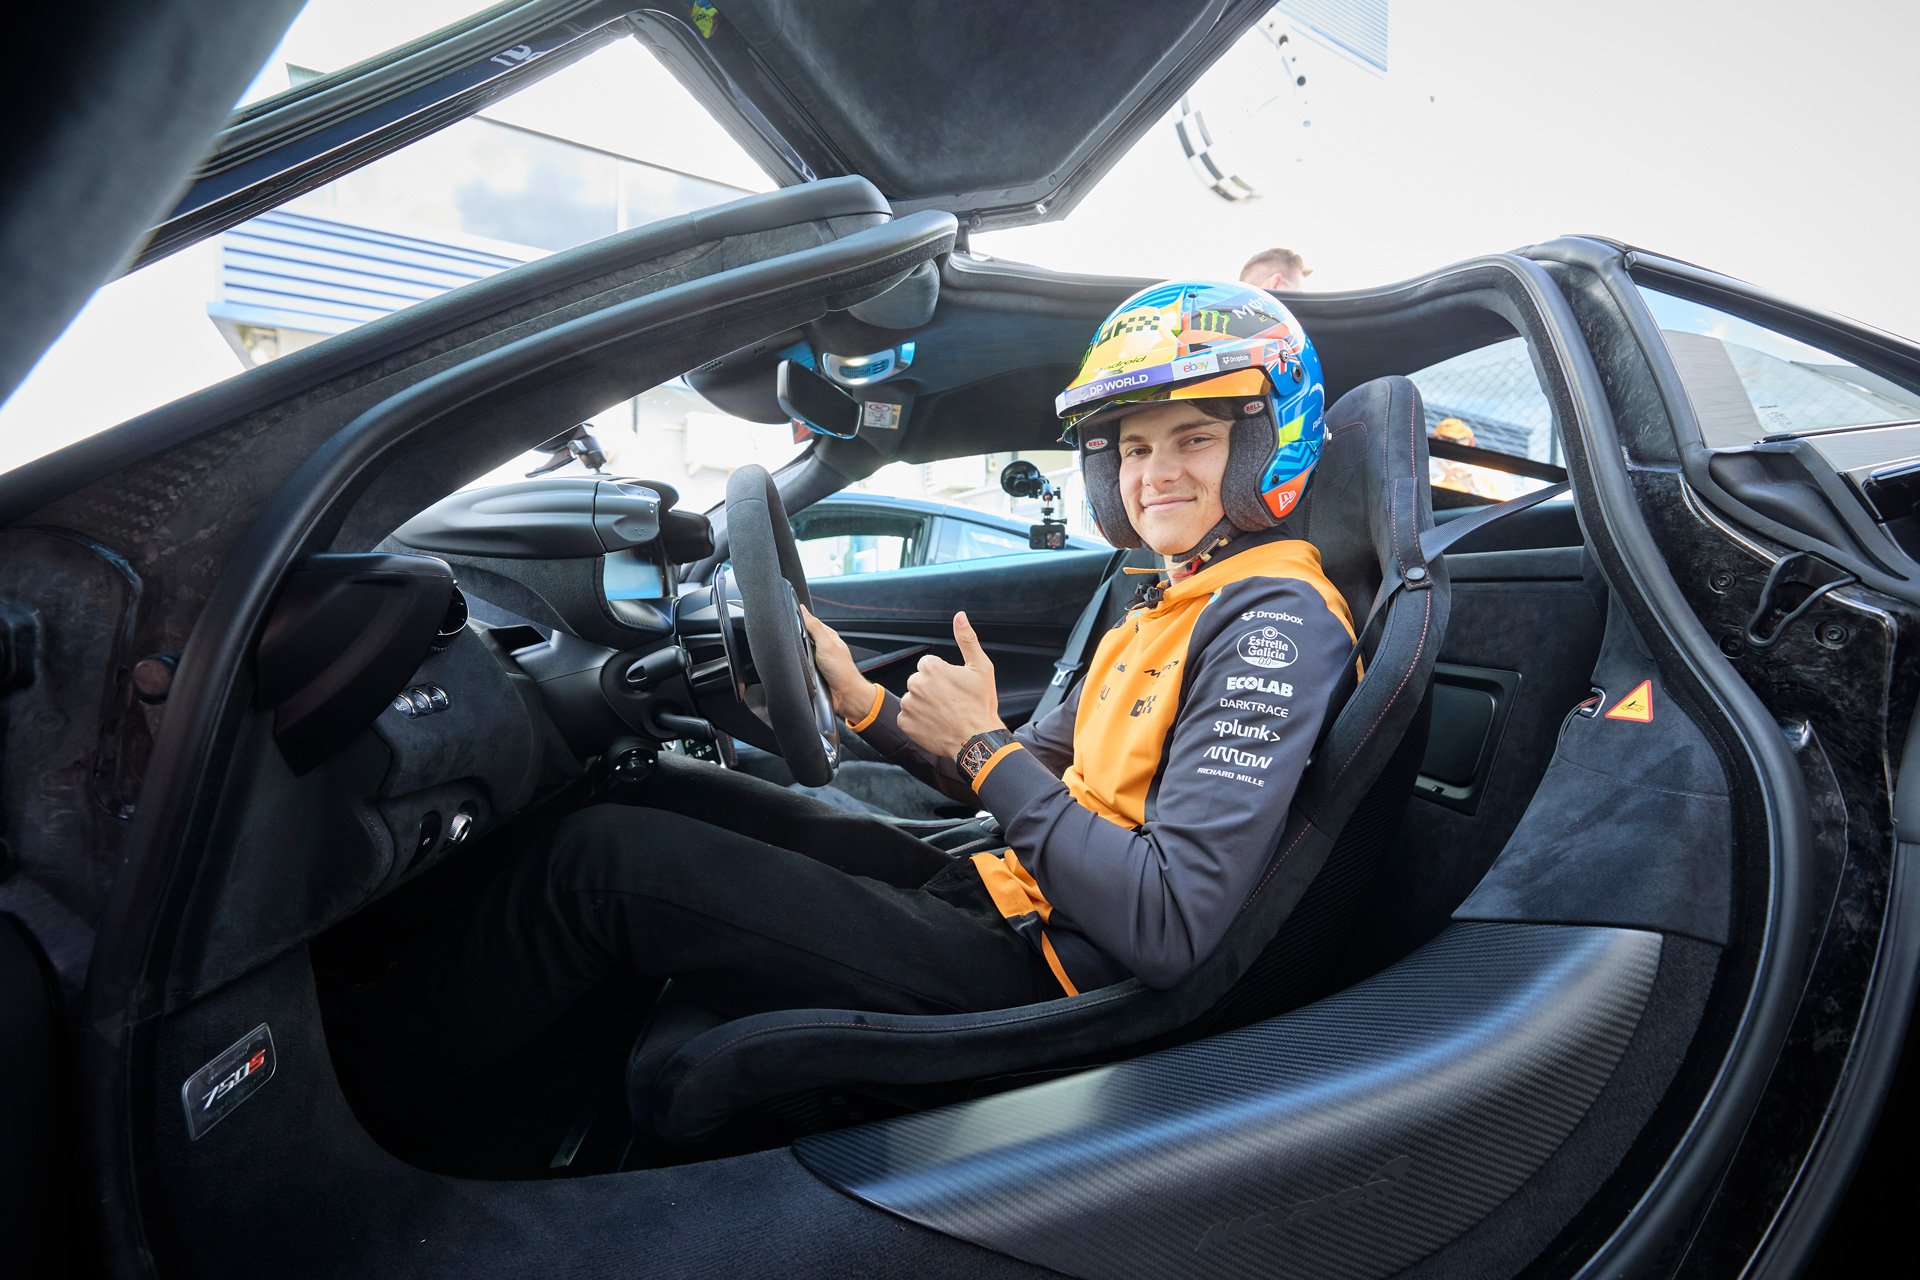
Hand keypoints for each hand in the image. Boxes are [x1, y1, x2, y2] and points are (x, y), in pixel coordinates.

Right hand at [800, 607, 878, 720]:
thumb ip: (814, 627)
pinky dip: (798, 667)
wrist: (845, 696)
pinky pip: (800, 666)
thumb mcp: (826, 644)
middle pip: (802, 637)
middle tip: (791, 642)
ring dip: (796, 655)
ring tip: (796, 658)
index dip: (799, 619)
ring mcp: (817, 660)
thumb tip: (803, 610)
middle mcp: (822, 647)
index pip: (810, 622)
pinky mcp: (812, 673)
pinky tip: (797, 669)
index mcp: (828, 636)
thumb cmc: (841, 671)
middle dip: (795, 639)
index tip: (787, 617)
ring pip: (799, 653)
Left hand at [897, 611, 1004, 759]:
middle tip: (951, 703)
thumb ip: (967, 639)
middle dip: (931, 690)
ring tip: (944, 715)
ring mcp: (908, 705)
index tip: (955, 688)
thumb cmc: (981, 704)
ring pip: (913, 699)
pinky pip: (908, 718)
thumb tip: (960, 616)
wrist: (976, 740)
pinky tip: (934, 725)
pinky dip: (918, 722)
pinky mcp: (905, 723)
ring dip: (924, 705)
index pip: (929, 666)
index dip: (943, 677)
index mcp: (931, 668)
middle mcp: (915, 684)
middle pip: (919, 682)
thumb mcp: (981, 667)